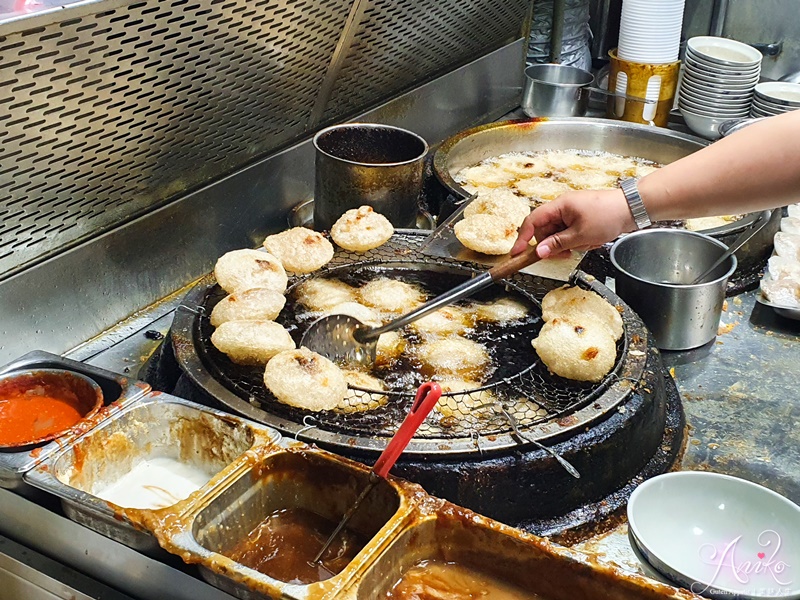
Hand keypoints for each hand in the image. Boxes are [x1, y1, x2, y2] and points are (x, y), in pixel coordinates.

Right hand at [511, 188, 636, 257]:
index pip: (532, 221)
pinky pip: (569, 233)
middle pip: (544, 230)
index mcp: (559, 206)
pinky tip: (590, 242)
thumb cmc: (608, 216)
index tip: (517, 253)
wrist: (632, 209)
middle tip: (565, 255)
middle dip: (552, 245)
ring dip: (567, 244)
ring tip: (584, 245)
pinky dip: (576, 241)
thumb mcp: (580, 235)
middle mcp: (562, 207)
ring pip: (557, 234)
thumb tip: (540, 252)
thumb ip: (557, 244)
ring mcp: (571, 213)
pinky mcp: (579, 218)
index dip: (522, 238)